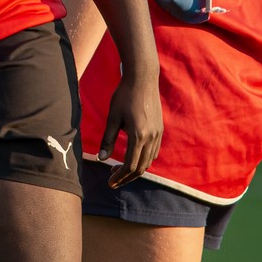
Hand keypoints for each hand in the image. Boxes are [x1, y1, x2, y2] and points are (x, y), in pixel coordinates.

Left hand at [99, 61, 162, 187]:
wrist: (142, 79)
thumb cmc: (124, 96)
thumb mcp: (112, 117)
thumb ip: (107, 139)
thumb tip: (101, 159)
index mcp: (138, 135)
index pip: (130, 165)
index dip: (119, 177)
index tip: (109, 182)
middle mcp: (151, 137)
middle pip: (141, 167)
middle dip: (126, 177)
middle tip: (113, 180)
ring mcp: (158, 134)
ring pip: (149, 161)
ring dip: (135, 170)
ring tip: (120, 171)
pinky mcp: (160, 129)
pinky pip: (153, 152)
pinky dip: (143, 160)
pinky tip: (132, 157)